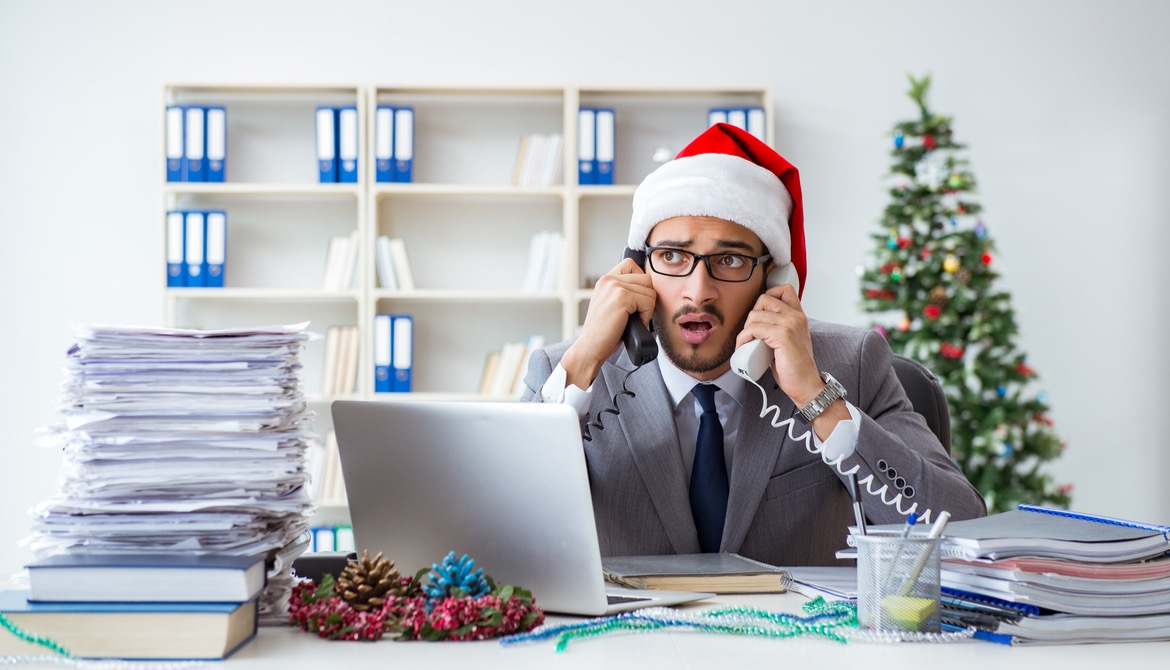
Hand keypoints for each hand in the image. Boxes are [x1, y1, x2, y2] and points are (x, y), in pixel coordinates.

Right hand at [562, 257, 655, 387]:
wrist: (590, 348)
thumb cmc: (603, 332)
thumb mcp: (611, 305)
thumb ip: (625, 292)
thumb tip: (650, 288)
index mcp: (605, 280)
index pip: (632, 264)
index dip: (641, 282)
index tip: (636, 300)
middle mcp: (608, 279)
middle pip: (646, 278)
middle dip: (646, 298)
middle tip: (636, 314)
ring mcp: (614, 287)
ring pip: (650, 291)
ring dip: (647, 309)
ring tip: (633, 321)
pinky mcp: (621, 297)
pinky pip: (649, 302)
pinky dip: (646, 317)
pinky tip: (633, 325)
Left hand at [734, 284, 823, 406]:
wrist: (806, 385)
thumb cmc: (795, 367)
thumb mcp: (790, 340)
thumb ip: (779, 327)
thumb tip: (756, 322)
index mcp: (799, 316)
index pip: (784, 290)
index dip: (768, 297)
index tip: (760, 314)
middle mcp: (796, 317)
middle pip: (764, 299)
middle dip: (752, 315)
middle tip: (751, 332)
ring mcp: (790, 325)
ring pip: (755, 314)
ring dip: (745, 329)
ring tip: (747, 342)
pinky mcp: (782, 336)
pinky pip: (754, 329)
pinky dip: (744, 338)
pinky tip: (744, 346)